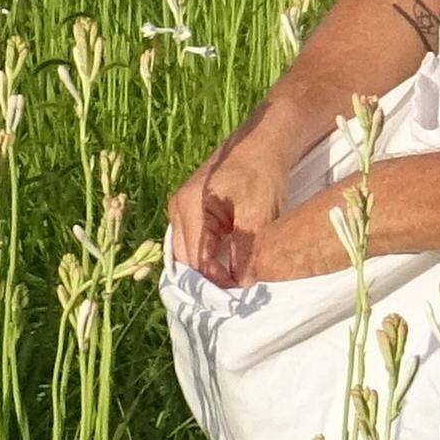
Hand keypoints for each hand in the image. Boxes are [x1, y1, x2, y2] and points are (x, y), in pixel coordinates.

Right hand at [167, 140, 274, 285]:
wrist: (262, 144)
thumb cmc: (260, 173)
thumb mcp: (258, 214)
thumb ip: (245, 249)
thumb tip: (241, 283)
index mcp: (190, 208)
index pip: (195, 259)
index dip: (215, 281)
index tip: (238, 294)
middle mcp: (177, 209)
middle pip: (185, 259)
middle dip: (208, 279)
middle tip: (235, 294)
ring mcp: (180, 209)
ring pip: (187, 252)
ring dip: (206, 269)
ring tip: (230, 284)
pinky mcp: (190, 210)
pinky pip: (192, 242)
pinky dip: (206, 256)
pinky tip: (224, 267)